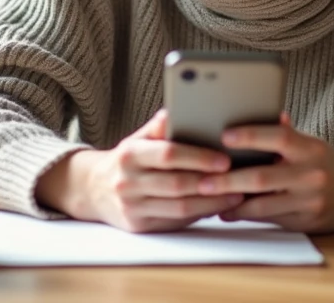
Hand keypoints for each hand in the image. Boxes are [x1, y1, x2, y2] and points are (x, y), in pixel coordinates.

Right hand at [35, 109, 243, 232]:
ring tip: (236, 193)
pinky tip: (218, 206)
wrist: (94, 189)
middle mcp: (128, 181)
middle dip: (211, 182)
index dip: (198, 157)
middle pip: (177, 184)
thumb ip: (161, 126)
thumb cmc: (129, 159)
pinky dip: (200, 214)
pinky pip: (175, 221)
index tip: (225, 159)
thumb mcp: (139, 138)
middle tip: (239, 177)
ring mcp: (132, 206)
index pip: (168, 155)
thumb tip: (179, 108)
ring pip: (179, 208)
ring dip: (211, 202)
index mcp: (130, 154)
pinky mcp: (139, 226)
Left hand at [196, 113, 333, 233]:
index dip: (251, 136)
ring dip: (233, 204)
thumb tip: (263, 110)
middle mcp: (311, 174)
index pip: (279, 137)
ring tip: (208, 199)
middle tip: (202, 181)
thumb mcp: (309, 142)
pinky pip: (270, 220)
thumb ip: (285, 132)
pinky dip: (246, 216)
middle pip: (263, 178)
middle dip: (229, 180)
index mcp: (310, 148)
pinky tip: (228, 211)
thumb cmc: (322, 161)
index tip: (224, 136)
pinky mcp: (306, 222)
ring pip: (263, 205)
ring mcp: (309, 201)